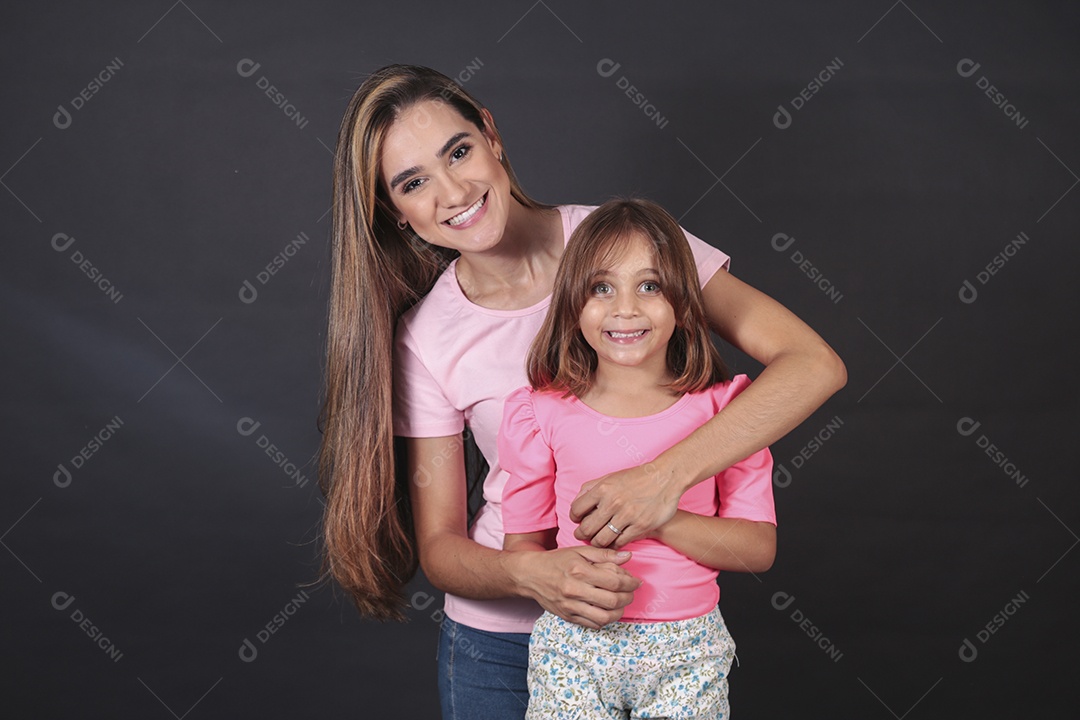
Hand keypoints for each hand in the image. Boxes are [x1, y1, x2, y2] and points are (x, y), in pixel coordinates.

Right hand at [516, 546, 640, 628]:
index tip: (636, 581)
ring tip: (621, 603)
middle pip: (612, 600)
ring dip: (619, 612)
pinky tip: (607, 610)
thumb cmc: (556, 561)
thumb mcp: (579, 551)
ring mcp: (570, 606)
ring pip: (604, 617)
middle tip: (631, 592)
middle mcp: (575, 590)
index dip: (631, 582)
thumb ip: (604, 554)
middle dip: (628, 597)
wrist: (530, 575)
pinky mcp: (568, 616)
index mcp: (579, 570)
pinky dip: (605, 620)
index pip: (615, 582)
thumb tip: (628, 556)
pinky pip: (593, 624)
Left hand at [569, 463, 682, 547]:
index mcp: (602, 489)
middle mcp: (613, 502)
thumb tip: (577, 503)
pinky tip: (614, 541)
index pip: (576, 510)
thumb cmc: (636, 478)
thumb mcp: (610, 477)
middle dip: (582, 534)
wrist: (665, 478)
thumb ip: (591, 488)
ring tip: (598, 540)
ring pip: (601, 540)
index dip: (574, 518)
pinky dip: (614, 544)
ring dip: (597, 542)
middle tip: (583, 535)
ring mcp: (627, 515)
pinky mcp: (640, 526)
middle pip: (587, 529)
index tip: (578, 521)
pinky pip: (620, 543)